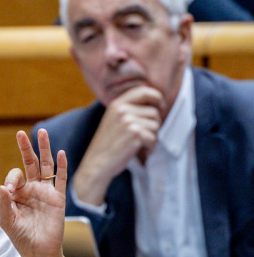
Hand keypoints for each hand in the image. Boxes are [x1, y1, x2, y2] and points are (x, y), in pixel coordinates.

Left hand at [0, 129, 66, 256]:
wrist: (39, 252)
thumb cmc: (21, 237)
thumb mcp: (7, 220)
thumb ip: (4, 203)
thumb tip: (1, 186)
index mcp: (18, 194)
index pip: (14, 177)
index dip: (11, 180)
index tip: (9, 191)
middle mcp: (32, 190)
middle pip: (30, 164)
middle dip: (25, 149)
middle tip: (20, 134)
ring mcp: (46, 192)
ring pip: (46, 166)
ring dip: (44, 150)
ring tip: (42, 132)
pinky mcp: (58, 198)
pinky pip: (60, 179)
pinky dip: (62, 166)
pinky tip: (61, 153)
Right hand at [72, 85, 163, 205]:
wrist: (96, 164)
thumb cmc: (107, 145)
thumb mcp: (113, 120)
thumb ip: (128, 109)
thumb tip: (155, 103)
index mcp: (117, 104)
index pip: (145, 91)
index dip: (157, 98)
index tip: (159, 107)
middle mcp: (122, 110)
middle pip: (154, 111)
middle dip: (153, 125)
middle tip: (143, 136)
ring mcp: (128, 121)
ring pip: (156, 125)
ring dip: (152, 137)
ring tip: (139, 145)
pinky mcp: (135, 134)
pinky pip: (154, 137)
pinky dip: (150, 147)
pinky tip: (141, 151)